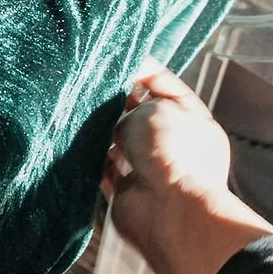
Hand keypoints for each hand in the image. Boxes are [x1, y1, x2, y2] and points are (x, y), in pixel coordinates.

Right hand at [101, 66, 271, 273]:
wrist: (168, 212)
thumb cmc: (172, 155)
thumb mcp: (157, 108)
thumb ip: (136, 100)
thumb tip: (118, 108)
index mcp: (194, 122)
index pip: (164, 86)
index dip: (139, 70)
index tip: (113, 61)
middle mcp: (174, 146)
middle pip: (139, 114)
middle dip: (117, 103)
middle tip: (92, 88)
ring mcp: (151, 171)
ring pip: (119, 141)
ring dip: (102, 131)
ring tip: (83, 114)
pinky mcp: (128, 191)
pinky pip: (104, 168)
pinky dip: (92, 158)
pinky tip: (78, 143)